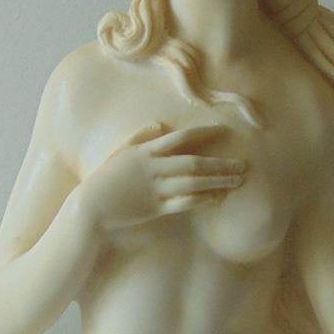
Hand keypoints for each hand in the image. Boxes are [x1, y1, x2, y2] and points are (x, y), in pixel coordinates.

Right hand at [79, 122, 244, 233]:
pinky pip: (185, 203)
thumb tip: (159, 124)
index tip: (224, 130)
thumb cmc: (106, 178)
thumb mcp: (121, 152)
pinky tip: (217, 198)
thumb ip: (140, 136)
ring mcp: (155, 188)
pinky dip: (202, 200)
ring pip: (193, 183)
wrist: (91, 206)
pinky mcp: (155, 208)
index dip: (203, 133)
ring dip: (217, 181)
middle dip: (220, 163)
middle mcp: (154, 168)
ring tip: (237, 181)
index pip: (180, 138)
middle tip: (243, 164)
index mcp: (146, 151)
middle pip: (194, 162)